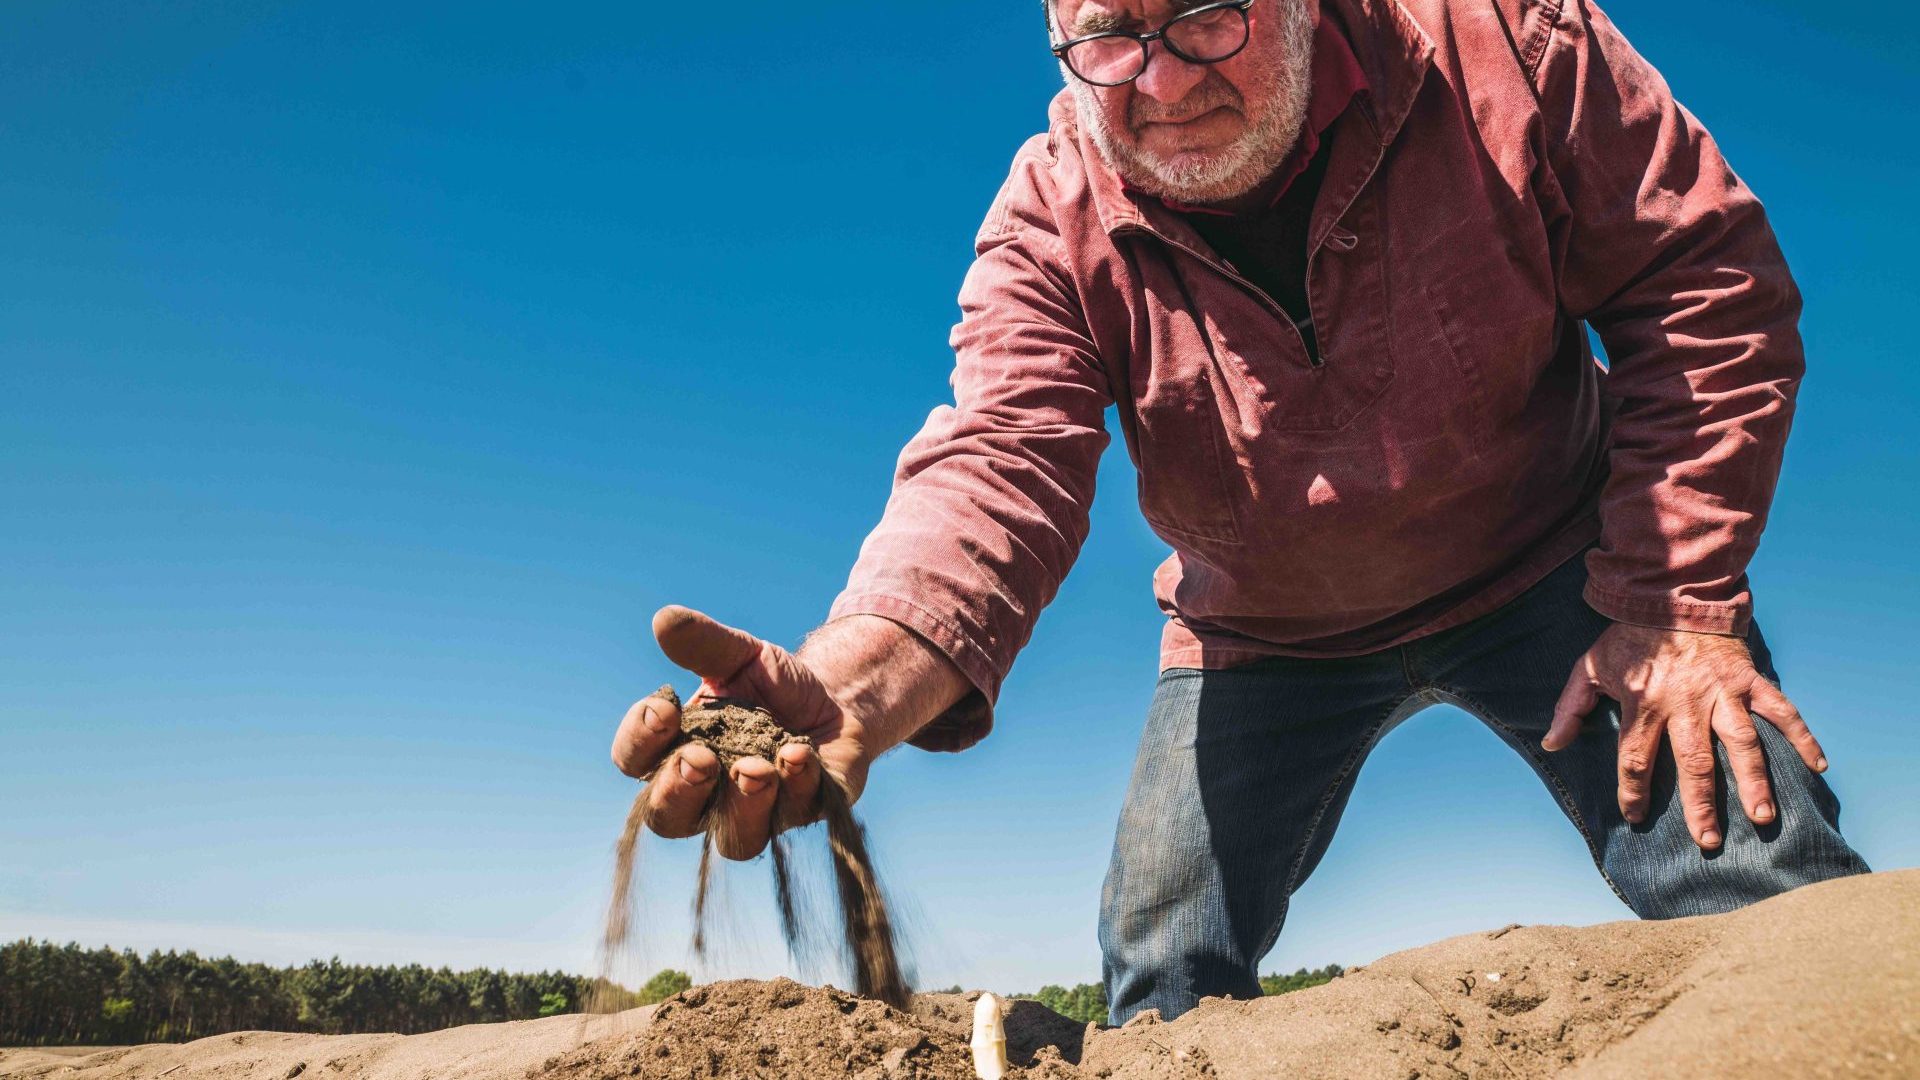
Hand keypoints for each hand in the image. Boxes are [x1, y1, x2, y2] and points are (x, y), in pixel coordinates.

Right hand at [610, 606, 875, 860]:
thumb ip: (703, 644)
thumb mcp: (739, 655)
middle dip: (680, 790)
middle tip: (699, 758)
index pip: (634, 761)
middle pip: (670, 818)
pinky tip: (798, 755)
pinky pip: (796, 815)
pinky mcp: (805, 813)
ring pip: (735, 838)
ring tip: (755, 768)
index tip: (663, 709)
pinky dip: (797, 786)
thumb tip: (665, 619)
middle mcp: (706, 796)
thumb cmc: (770, 685)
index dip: (640, 740)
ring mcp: (756, 814)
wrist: (835, 698)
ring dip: (742, 805)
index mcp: (673, 753)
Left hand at [1544, 622, 1826, 850]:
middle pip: (1693, 762)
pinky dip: (1802, 735)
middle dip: (1700, 804)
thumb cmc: (1628, 640)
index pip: (1635, 759)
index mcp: (1643, 704)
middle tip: (1708, 841)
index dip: (1633, 791)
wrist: (1671, 596)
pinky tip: (1819, 765)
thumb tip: (1551, 744)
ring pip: (1741, 742)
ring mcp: (1722, 692)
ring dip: (1753, 780)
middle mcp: (1685, 703)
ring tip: (1762, 816)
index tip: (1636, 817)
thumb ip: (1569, 708)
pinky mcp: (1749, 679)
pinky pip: (1781, 709)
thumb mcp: (1588, 668)